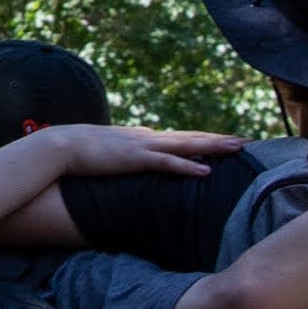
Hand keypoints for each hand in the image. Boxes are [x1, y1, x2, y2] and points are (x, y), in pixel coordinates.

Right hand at [31, 123, 243, 177]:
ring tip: (237, 148)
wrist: (61, 146)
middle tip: (246, 140)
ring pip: (186, 145)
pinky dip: (187, 166)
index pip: (181, 137)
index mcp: (143, 138)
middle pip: (191, 137)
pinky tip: (205, 171)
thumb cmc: (82, 152)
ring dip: (213, 147)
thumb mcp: (111, 152)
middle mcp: (148, 138)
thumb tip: (138, 155)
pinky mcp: (135, 159)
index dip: (204, 139)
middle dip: (219, 140)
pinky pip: (167, 164)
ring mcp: (143, 147)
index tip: (225, 141)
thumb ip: (127, 152)